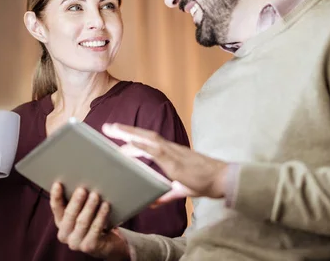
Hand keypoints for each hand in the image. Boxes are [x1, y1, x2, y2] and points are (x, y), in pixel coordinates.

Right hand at [50, 182, 129, 259]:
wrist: (107, 243)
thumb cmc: (93, 222)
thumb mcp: (83, 211)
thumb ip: (79, 201)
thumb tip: (81, 180)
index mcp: (60, 223)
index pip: (56, 208)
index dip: (56, 196)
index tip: (58, 184)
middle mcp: (65, 235)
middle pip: (69, 215)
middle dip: (76, 201)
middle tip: (82, 189)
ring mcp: (76, 243)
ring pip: (82, 222)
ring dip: (89, 207)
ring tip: (95, 195)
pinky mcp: (89, 247)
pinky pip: (95, 229)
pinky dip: (101, 216)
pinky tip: (106, 206)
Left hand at [102, 123, 228, 203]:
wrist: (222, 179)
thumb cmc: (204, 182)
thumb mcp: (180, 190)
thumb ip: (166, 194)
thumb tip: (152, 202)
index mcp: (171, 153)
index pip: (148, 142)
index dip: (132, 137)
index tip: (117, 133)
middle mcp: (170, 149)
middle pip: (144, 136)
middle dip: (125, 131)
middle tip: (107, 127)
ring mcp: (172, 153)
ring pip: (147, 139)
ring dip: (129, 133)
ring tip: (113, 129)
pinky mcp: (175, 162)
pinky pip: (156, 151)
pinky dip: (143, 146)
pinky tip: (130, 143)